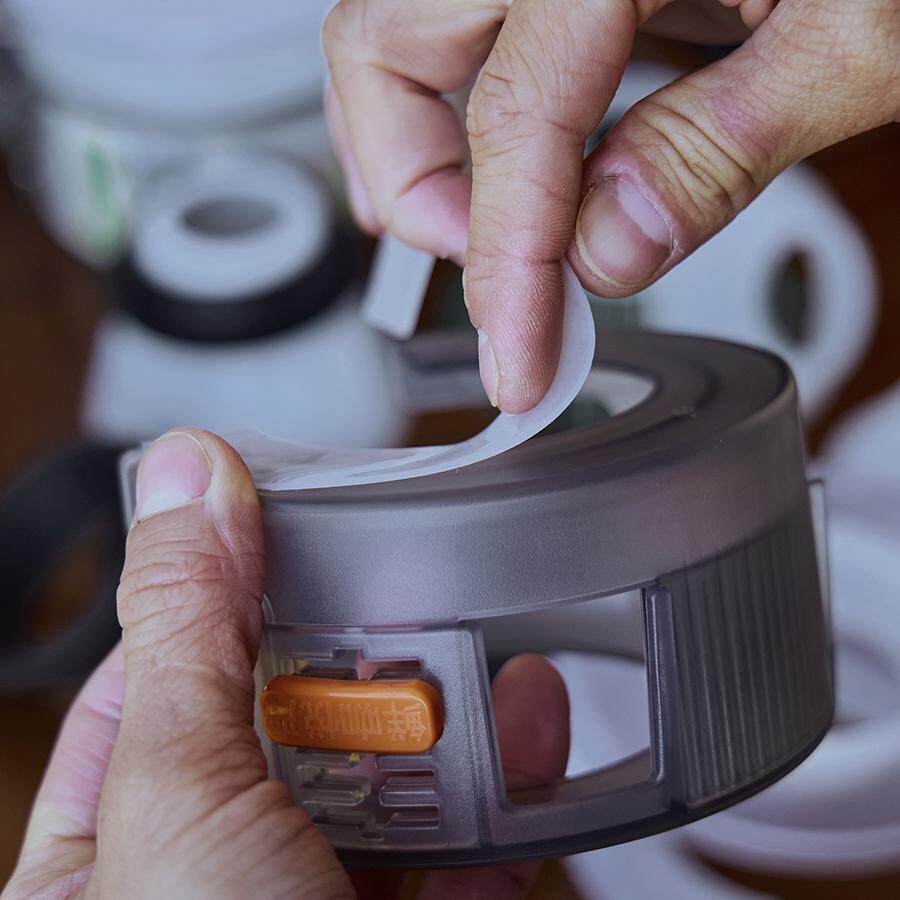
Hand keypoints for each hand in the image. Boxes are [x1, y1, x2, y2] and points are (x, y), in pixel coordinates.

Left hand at [4, 430, 568, 899]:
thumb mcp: (178, 803)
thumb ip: (188, 629)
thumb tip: (183, 473)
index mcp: (107, 865)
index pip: (155, 686)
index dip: (214, 598)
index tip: (267, 524)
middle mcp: (217, 885)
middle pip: (289, 722)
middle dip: (351, 655)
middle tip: (393, 575)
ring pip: (388, 779)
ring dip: (442, 709)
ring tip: (484, 641)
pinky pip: (467, 844)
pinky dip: (505, 784)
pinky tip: (534, 726)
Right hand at [324, 0, 898, 411]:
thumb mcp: (861, 34)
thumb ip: (722, 144)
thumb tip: (606, 249)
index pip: (511, 119)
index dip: (503, 265)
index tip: (516, 363)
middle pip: (383, 51)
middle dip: (415, 191)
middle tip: (494, 276)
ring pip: (400, 41)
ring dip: (421, 153)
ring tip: (497, 233)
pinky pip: (463, 37)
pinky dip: (464, 115)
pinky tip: (525, 171)